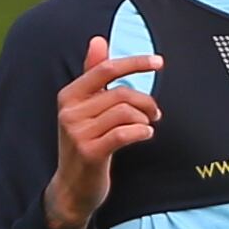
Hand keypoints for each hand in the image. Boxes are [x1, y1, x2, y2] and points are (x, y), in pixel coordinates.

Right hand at [44, 35, 163, 228]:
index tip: (158, 62)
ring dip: (145, 119)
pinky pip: (124, 133)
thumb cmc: (85, 143)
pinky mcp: (90, 153)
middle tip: (156, 112)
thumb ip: (92, 75)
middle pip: (121, 93)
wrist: (71, 188)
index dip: (135, 63)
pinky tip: (145, 135)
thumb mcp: (85, 108)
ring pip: (125, 112)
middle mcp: (69, 111)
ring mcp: (78, 133)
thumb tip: (98, 40)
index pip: (105, 69)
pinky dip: (141, 132)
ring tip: (147, 126)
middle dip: (145, 101)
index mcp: (69, 96)